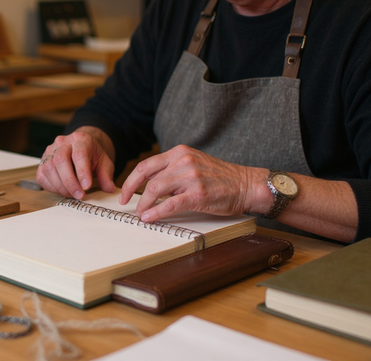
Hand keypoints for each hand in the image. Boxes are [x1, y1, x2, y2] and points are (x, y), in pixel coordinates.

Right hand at [36, 126, 116, 198]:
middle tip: (80, 195)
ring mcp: (50, 151)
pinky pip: (42, 175)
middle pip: (60, 160)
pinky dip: (51, 187)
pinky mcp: (42, 161)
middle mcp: (63, 142)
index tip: (87, 187)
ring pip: (49, 168)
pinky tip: (62, 190)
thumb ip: (106, 175)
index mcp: (81, 140)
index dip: (82, 172)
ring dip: (60, 186)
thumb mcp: (104, 163)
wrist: (81, 148)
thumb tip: (109, 188)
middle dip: (70, 182)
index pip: (79, 154)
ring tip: (73, 194)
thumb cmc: (92, 156)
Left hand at [119, 145, 266, 221]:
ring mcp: (190, 177)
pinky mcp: (198, 194)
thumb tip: (148, 185)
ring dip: (143, 204)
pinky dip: (155, 212)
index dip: (131, 179)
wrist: (246, 184)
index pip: (146, 164)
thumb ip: (172, 170)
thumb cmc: (220, 178)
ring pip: (154, 189)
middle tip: (125, 203)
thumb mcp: (193, 164)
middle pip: (146, 175)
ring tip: (141, 213)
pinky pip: (169, 204)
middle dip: (130, 190)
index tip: (124, 191)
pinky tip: (149, 217)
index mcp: (179, 153)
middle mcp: (183, 161)